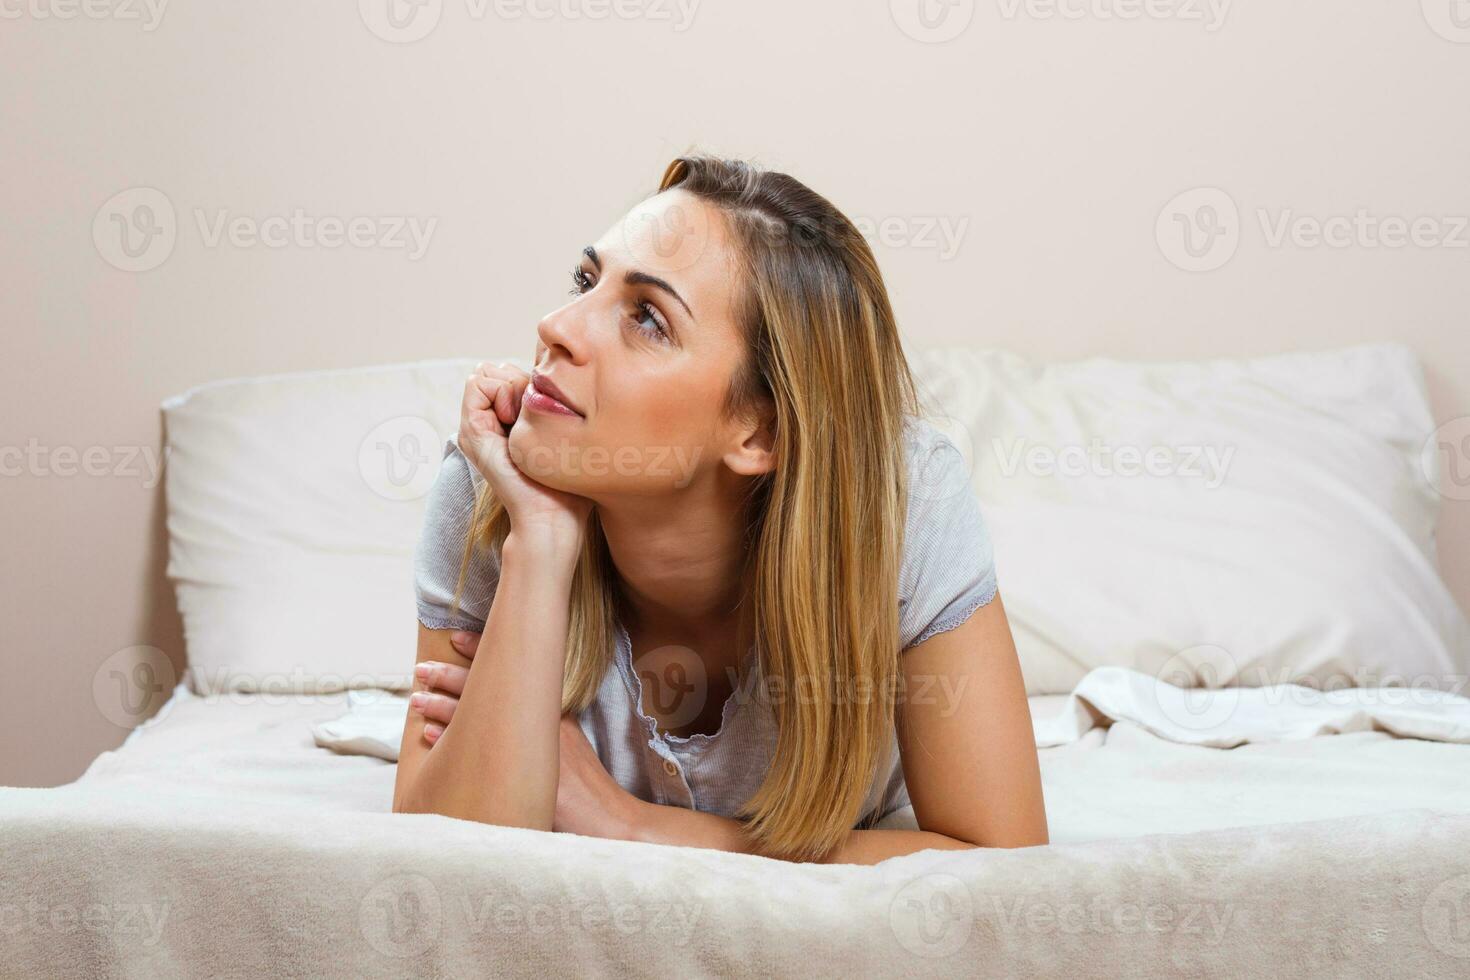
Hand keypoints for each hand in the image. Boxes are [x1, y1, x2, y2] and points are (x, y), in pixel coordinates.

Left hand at [409, 640, 643, 841]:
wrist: (605, 816)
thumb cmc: (587, 783)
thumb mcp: (568, 739)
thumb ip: (543, 720)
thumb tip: (513, 710)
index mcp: (545, 708)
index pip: (509, 668)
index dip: (480, 650)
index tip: (457, 637)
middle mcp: (533, 720)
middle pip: (484, 689)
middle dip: (449, 676)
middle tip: (422, 669)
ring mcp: (522, 745)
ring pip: (471, 717)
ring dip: (440, 705)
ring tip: (416, 698)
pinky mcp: (513, 771)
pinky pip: (470, 752)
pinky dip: (447, 740)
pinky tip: (428, 735)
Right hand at [458, 361, 593, 540]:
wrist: (553, 517)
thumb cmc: (568, 483)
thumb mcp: (563, 434)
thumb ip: (553, 407)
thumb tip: (553, 380)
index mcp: (506, 424)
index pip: (507, 371)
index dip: (528, 379)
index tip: (547, 409)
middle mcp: (487, 424)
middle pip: (494, 368)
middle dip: (518, 379)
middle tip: (534, 414)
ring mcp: (476, 428)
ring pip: (483, 373)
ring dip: (510, 385)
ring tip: (524, 419)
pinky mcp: (471, 432)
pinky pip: (476, 383)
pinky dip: (501, 391)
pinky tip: (515, 420)